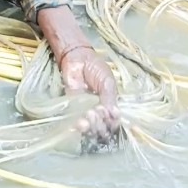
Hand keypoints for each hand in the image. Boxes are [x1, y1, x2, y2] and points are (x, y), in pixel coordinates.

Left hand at [38, 6, 120, 145]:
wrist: (77, 59)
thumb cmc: (95, 68)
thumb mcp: (107, 82)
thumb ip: (110, 98)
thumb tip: (115, 115)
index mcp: (110, 105)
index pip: (113, 122)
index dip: (112, 123)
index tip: (109, 115)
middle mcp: (98, 112)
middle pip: (102, 128)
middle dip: (101, 124)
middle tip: (97, 111)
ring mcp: (85, 112)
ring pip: (90, 128)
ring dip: (91, 125)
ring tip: (89, 114)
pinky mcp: (72, 110)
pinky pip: (76, 122)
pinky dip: (79, 126)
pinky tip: (80, 123)